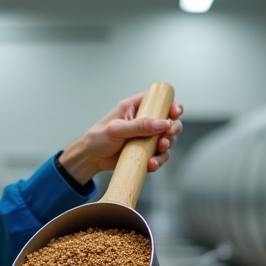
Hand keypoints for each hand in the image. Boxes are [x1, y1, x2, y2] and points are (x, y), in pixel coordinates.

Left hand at [58, 93, 184, 185]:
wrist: (91, 158)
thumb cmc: (98, 137)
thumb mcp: (117, 128)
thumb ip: (140, 126)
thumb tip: (162, 123)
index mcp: (136, 108)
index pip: (159, 101)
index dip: (171, 105)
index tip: (175, 113)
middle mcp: (144, 122)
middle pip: (169, 122)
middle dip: (173, 129)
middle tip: (167, 136)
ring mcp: (146, 138)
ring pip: (167, 140)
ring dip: (167, 146)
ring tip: (159, 150)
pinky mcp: (145, 153)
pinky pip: (159, 156)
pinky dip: (159, 161)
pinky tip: (151, 164)